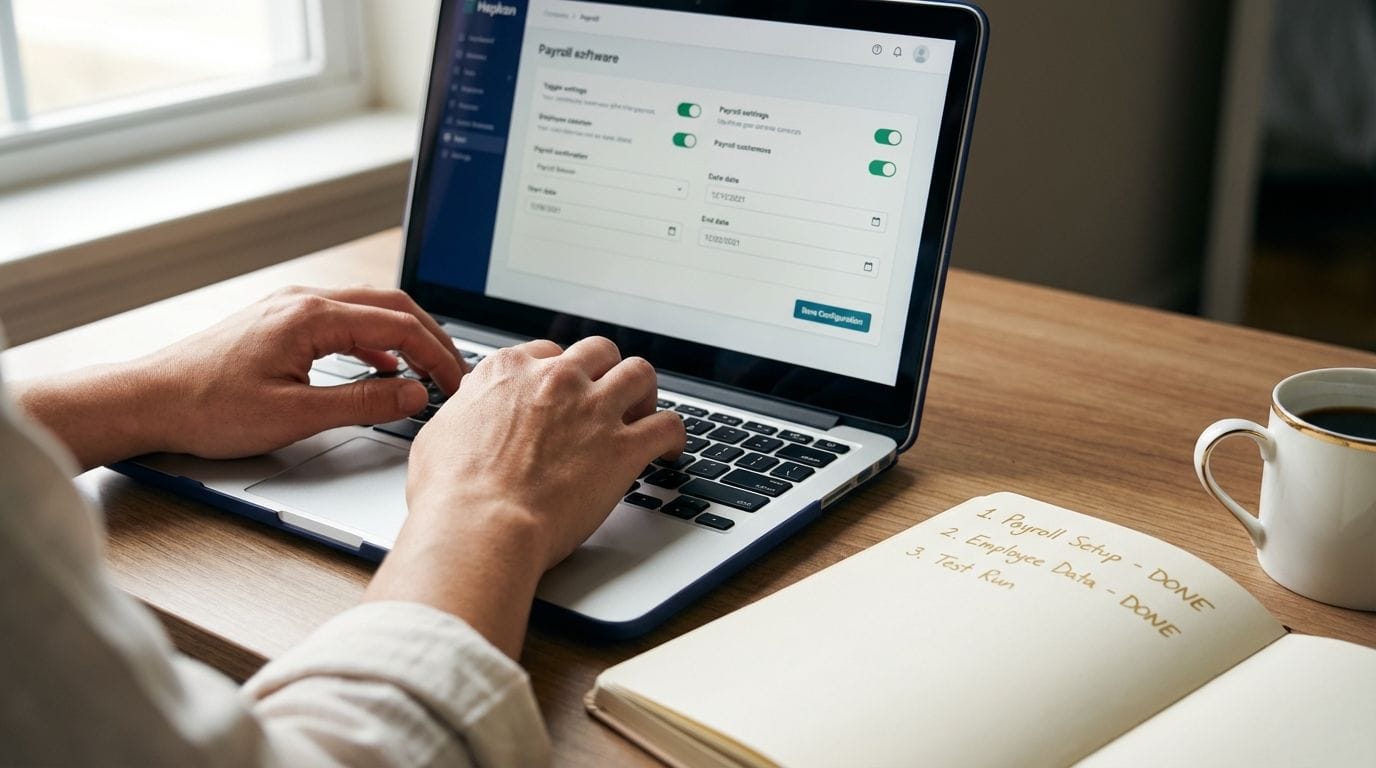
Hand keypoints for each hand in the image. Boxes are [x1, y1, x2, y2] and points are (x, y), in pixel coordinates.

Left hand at [14, 286, 465, 469]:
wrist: (148, 401)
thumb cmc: (208, 408)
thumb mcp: (296, 415)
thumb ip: (364, 403)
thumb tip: (413, 394)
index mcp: (311, 316)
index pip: (399, 326)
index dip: (437, 355)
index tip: (456, 383)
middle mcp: (303, 300)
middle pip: (391, 306)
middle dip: (430, 338)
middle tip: (454, 373)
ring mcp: (289, 307)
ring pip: (368, 309)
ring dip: (404, 336)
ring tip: (427, 368)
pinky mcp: (279, 321)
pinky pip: (343, 320)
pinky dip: (373, 340)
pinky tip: (380, 366)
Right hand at [366, 337, 685, 656]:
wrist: (480, 524)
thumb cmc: (451, 492)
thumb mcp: (440, 433)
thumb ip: (466, 413)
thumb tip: (469, 415)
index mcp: (509, 371)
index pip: (548, 351)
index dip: (560, 373)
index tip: (563, 391)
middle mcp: (556, 379)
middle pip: (599, 351)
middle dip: (605, 372)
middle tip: (605, 400)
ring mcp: (593, 410)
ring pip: (640, 373)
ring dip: (644, 392)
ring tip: (642, 415)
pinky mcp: (623, 447)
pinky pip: (668, 425)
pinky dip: (674, 436)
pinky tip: (669, 450)